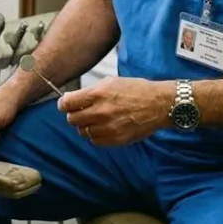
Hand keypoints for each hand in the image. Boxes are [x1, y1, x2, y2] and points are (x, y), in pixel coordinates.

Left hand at [57, 77, 172, 145]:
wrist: (158, 104)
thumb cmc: (135, 90)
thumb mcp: (110, 82)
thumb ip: (88, 92)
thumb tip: (68, 99)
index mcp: (98, 94)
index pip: (67, 104)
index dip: (63, 104)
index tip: (65, 105)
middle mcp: (101, 112)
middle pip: (72, 119)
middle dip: (74, 115)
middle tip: (82, 112)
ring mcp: (108, 127)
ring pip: (83, 132)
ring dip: (86, 126)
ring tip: (97, 119)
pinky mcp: (116, 139)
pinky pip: (95, 141)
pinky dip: (96, 135)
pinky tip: (104, 127)